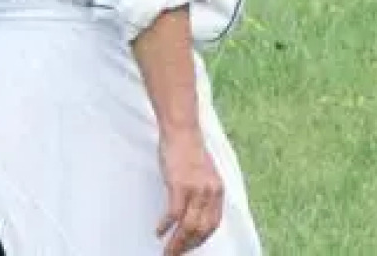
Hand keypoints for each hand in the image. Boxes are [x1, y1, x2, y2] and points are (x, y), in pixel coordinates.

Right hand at [153, 131, 222, 253]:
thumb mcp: (204, 176)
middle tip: (175, 254)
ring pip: (188, 226)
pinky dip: (166, 226)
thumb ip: (203, 194)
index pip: (213, 224)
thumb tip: (194, 214)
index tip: (190, 248)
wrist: (182, 131)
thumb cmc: (189, 152)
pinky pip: (174, 214)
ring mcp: (196, 189)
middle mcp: (210, 192)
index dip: (200, 240)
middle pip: (201, 229)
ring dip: (177, 242)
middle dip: (187, 246)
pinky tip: (159, 231)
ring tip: (167, 251)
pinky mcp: (180, 185)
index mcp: (217, 191)